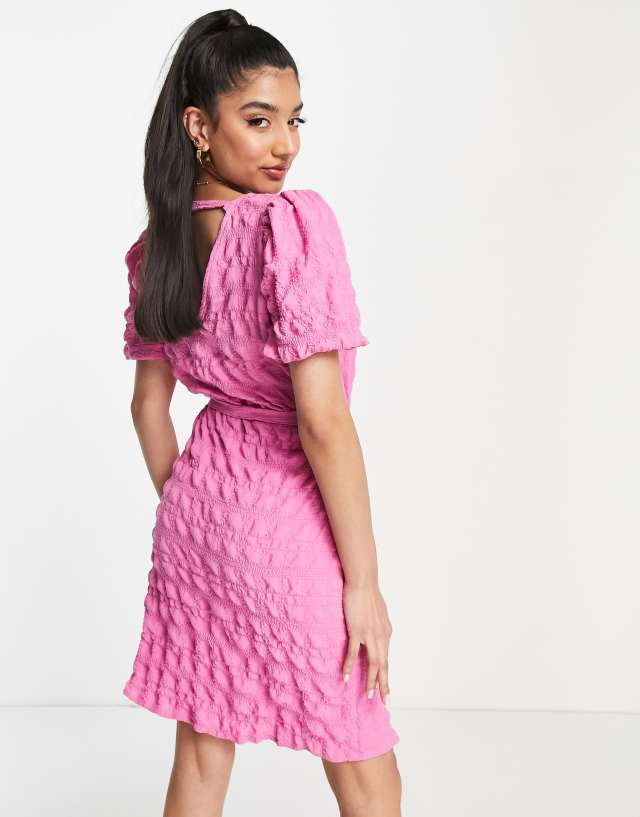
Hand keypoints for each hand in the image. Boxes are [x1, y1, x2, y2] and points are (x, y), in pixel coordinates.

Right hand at [341, 581, 392, 704]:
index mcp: (386, 632)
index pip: (386, 658)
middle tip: (385, 700)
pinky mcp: (357, 631)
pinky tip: (346, 677)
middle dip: (384, 684)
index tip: (387, 688)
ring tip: (369, 695)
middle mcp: (381, 637)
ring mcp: (370, 635)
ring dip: (371, 681)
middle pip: (384, 665)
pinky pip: (354, 653)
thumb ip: (379, 625)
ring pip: (373, 663)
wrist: (363, 582)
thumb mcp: (379, 613)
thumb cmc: (368, 594)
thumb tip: (378, 630)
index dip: (386, 674)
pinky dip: (350, 666)